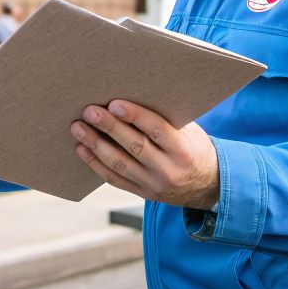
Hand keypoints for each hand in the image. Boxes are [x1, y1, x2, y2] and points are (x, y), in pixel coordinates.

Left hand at [71, 99, 219, 209]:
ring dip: (95, 144)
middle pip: (134, 146)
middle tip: (89, 111)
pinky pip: (114, 179)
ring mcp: (153, 185)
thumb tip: (132, 95)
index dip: (135, 116)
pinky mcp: (142, 193)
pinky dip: (95, 164)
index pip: (157, 130)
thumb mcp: (190, 132)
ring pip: (119, 164)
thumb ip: (166, 119)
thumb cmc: (195, 148)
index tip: (114, 104)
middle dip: (109, 127)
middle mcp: (168, 169)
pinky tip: (82, 149)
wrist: (209, 186)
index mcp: (183, 150)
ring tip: (78, 127)